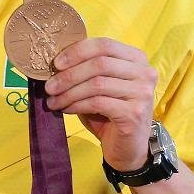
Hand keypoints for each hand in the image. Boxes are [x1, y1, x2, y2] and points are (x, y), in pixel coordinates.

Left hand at [44, 37, 157, 170]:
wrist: (128, 148)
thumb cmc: (109, 114)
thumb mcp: (98, 87)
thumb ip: (85, 71)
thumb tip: (54, 64)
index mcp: (136, 59)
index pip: (104, 45)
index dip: (77, 52)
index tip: (56, 64)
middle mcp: (145, 72)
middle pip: (99, 63)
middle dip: (69, 75)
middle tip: (49, 87)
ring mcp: (142, 93)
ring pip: (97, 84)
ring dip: (69, 92)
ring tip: (53, 101)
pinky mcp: (134, 113)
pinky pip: (98, 103)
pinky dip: (77, 105)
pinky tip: (66, 109)